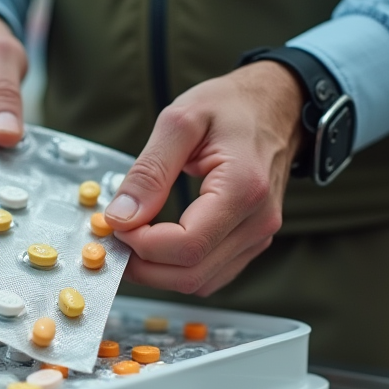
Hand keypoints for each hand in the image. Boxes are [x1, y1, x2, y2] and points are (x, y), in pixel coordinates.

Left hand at [103, 61, 305, 295]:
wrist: (274, 106)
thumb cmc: (231, 106)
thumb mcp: (180, 122)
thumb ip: (149, 171)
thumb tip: (121, 217)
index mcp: (243, 188)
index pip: (186, 245)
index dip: (141, 243)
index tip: (116, 222)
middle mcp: (258, 221)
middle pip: (191, 274)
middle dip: (142, 264)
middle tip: (114, 237)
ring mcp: (259, 236)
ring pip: (200, 282)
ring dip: (157, 271)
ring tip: (132, 238)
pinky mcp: (252, 242)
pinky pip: (210, 273)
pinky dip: (177, 268)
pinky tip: (156, 242)